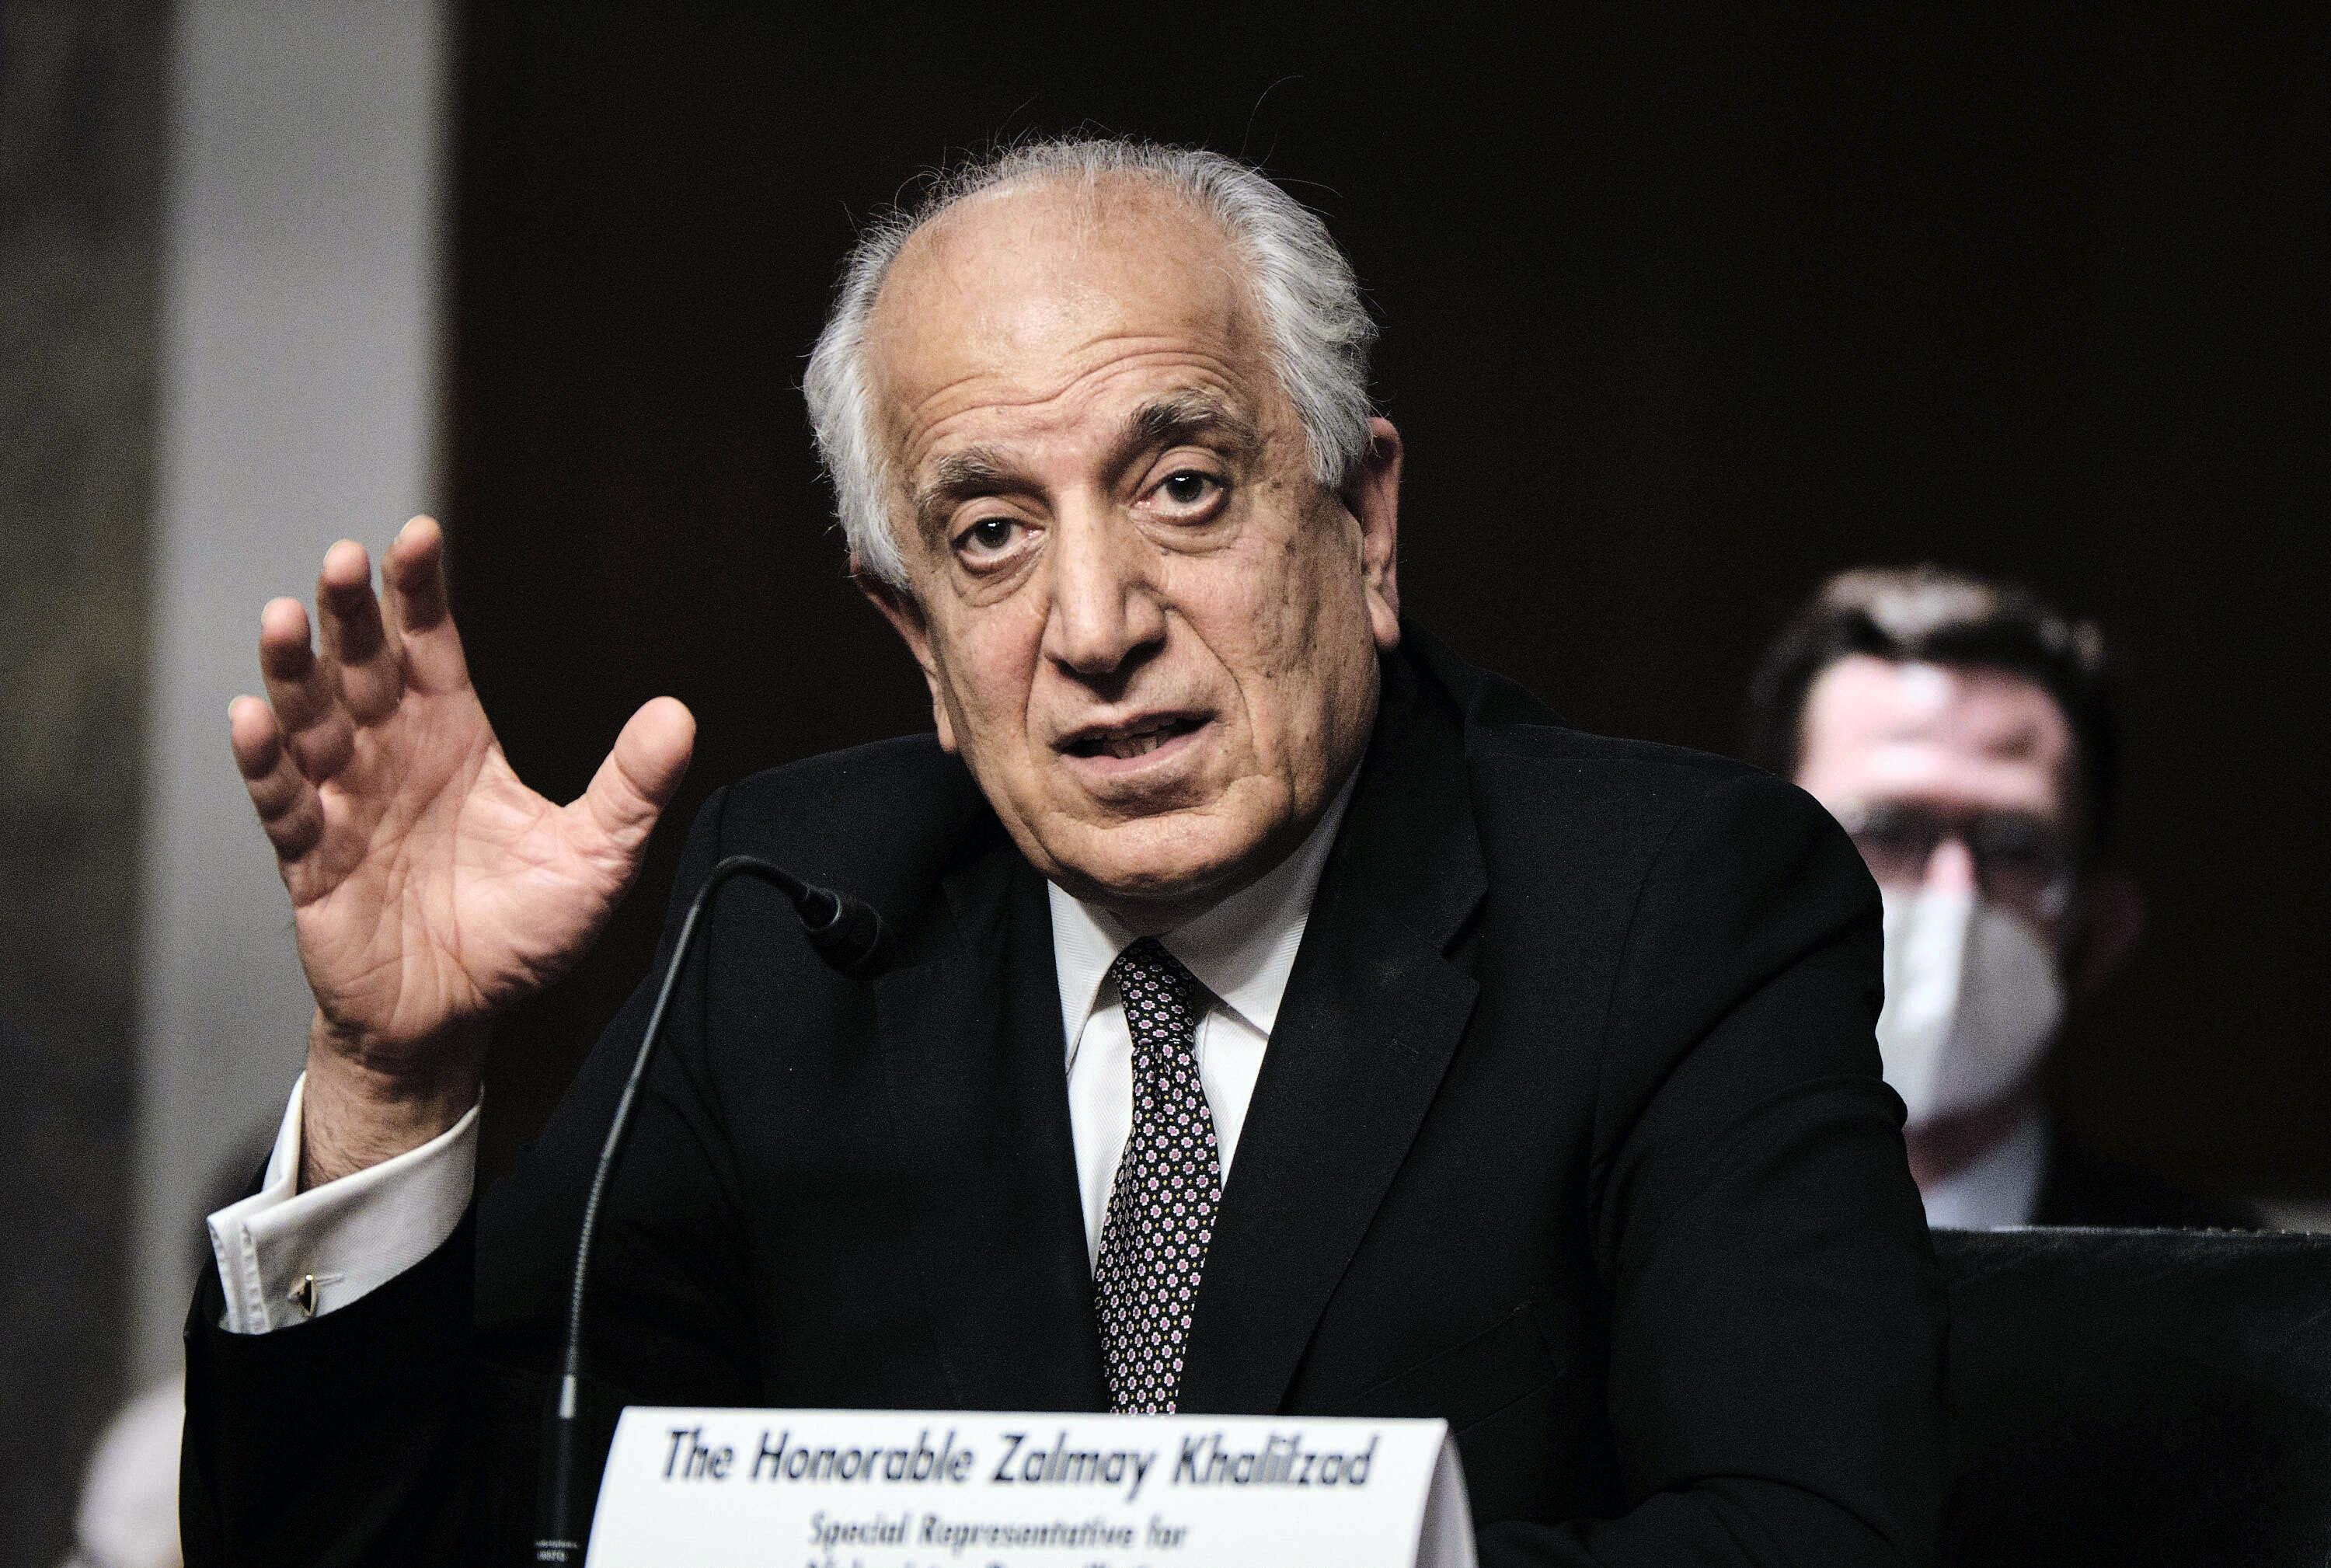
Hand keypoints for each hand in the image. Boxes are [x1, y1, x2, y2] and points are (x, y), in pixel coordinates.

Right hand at [229, 518, 693, 1183]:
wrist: (459, 1015)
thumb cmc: (521, 932)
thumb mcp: (596, 857)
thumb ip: (632, 786)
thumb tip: (680, 716)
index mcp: (455, 738)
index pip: (432, 646)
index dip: (420, 593)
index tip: (418, 537)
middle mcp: (392, 754)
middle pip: (362, 665)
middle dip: (351, 611)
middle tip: (344, 560)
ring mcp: (345, 801)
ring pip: (309, 719)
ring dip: (293, 670)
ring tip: (283, 619)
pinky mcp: (312, 860)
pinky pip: (280, 803)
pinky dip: (265, 763)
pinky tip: (254, 719)